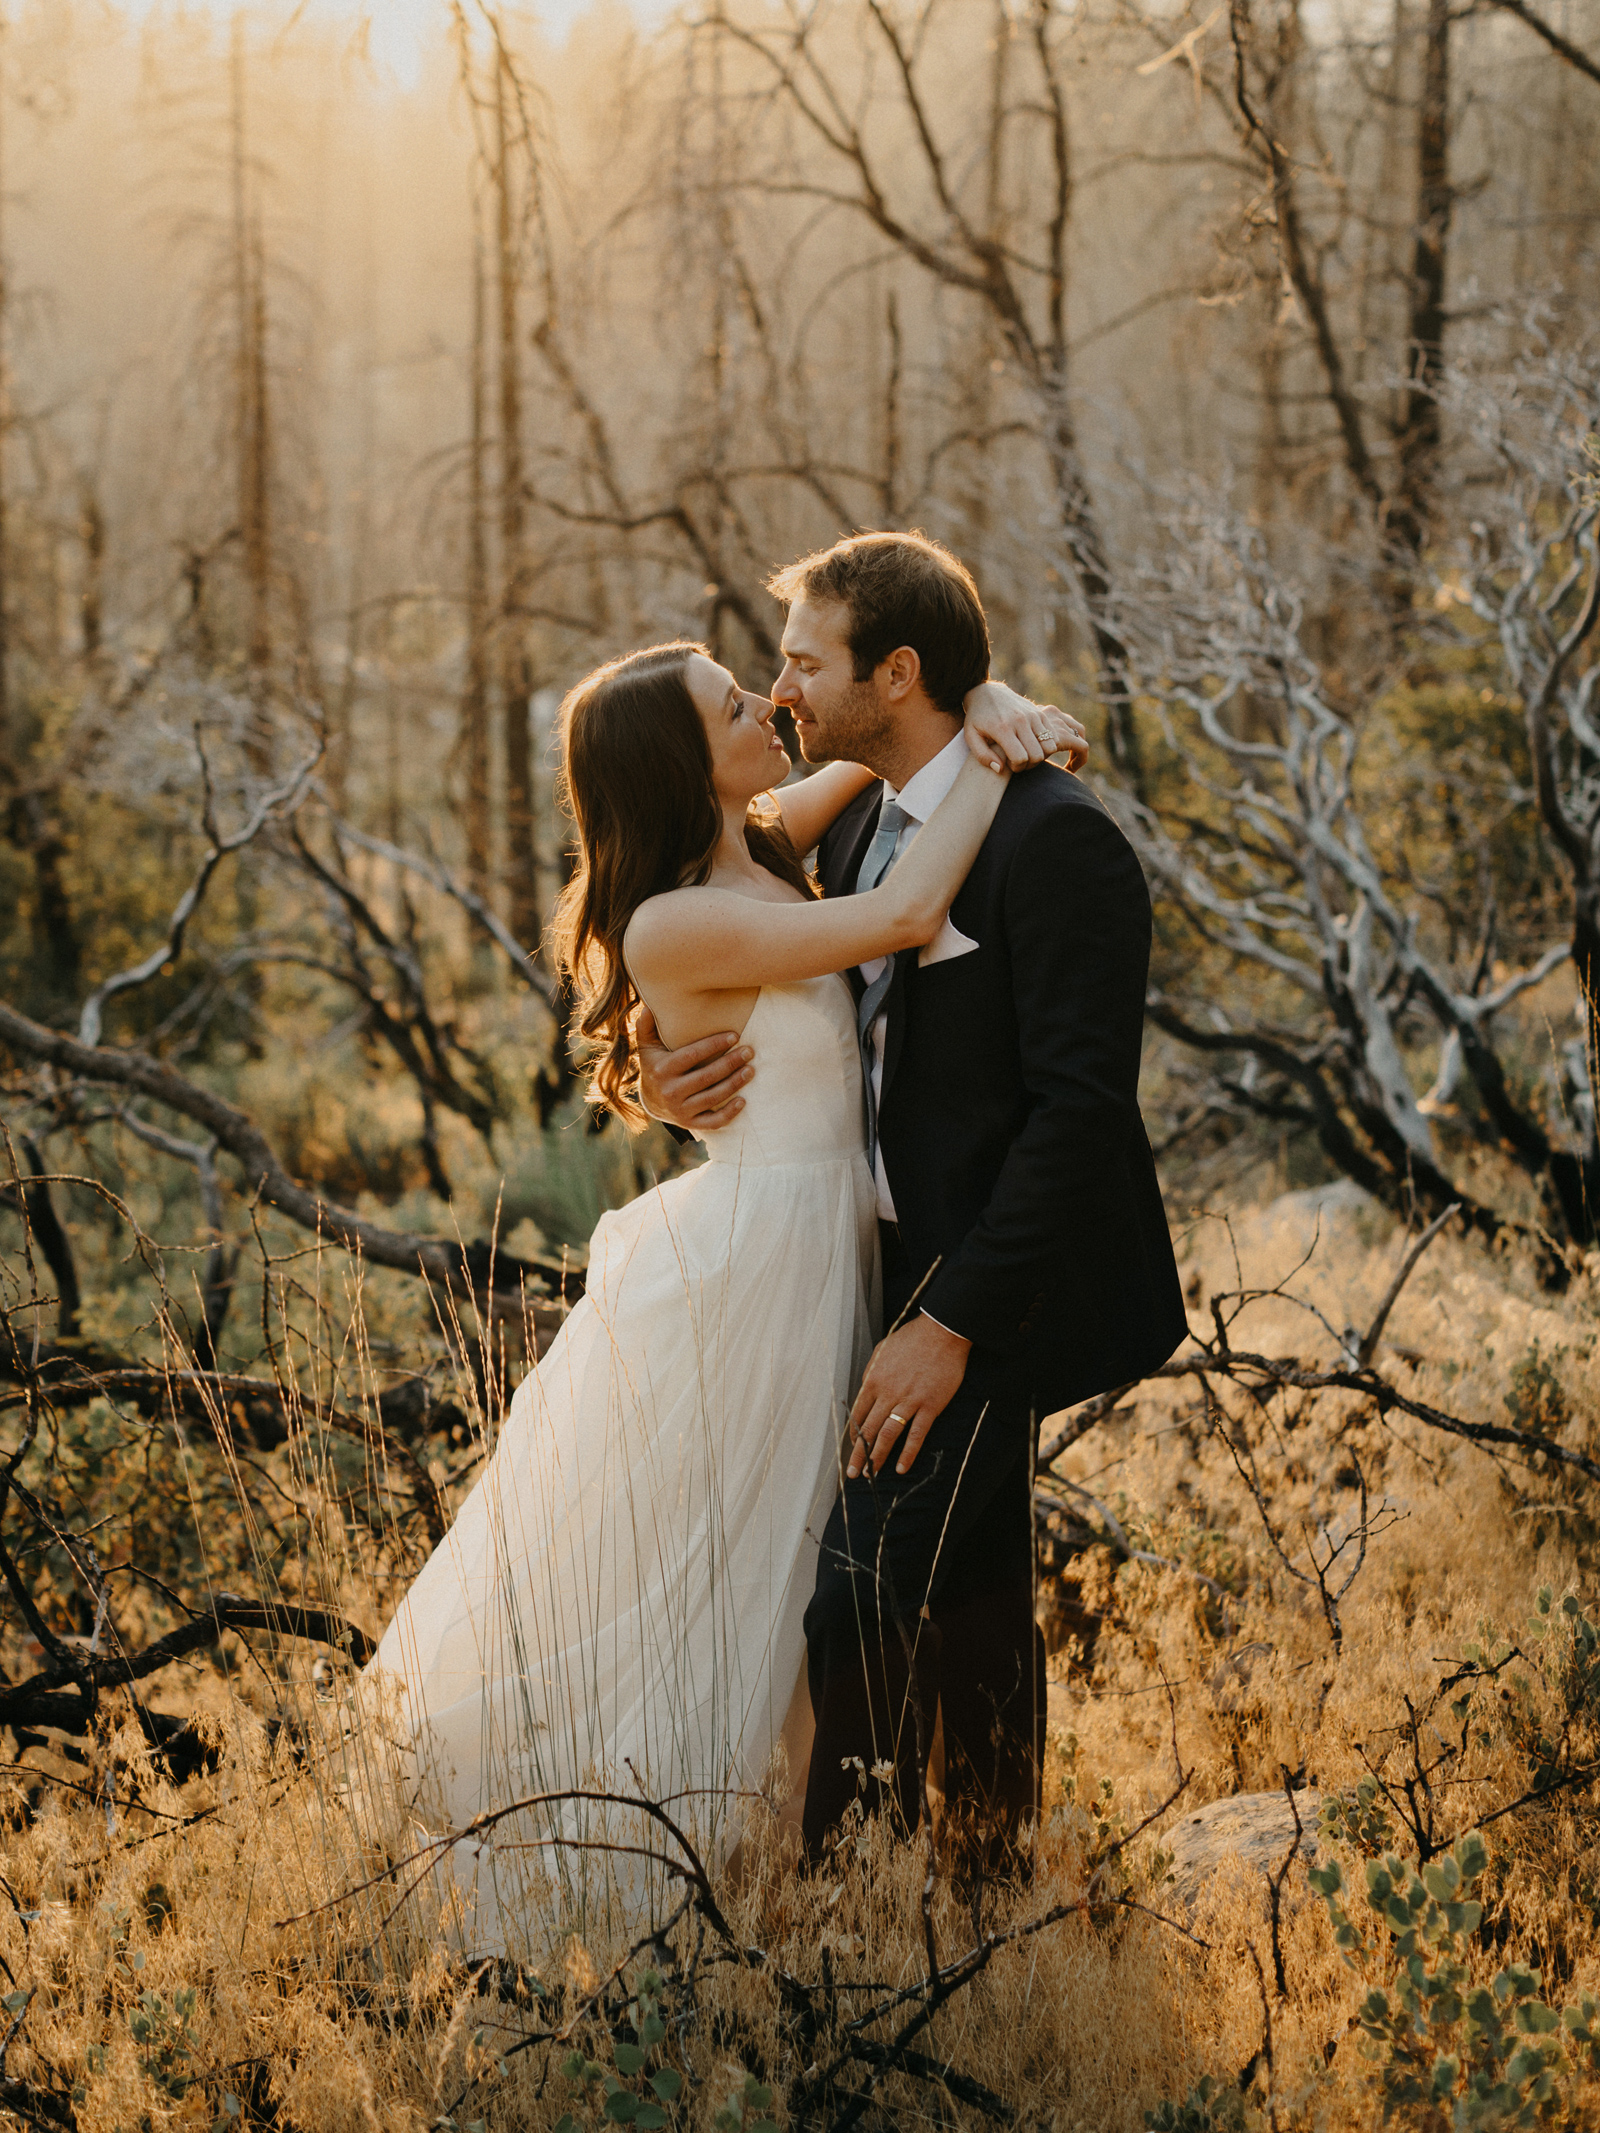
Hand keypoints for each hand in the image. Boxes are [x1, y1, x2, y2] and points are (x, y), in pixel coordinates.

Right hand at [636, 1007, 752, 1129]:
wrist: (650, 1101)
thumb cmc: (655, 1065)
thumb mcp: (647, 1045)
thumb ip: (647, 1025)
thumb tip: (650, 1004)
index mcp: (662, 1069)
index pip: (692, 1055)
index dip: (714, 1045)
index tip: (734, 1035)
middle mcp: (671, 1091)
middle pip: (706, 1077)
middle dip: (730, 1063)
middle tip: (749, 1051)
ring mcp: (680, 1110)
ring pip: (713, 1098)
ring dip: (735, 1084)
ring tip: (750, 1070)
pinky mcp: (690, 1124)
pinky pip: (712, 1122)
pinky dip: (729, 1114)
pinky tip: (743, 1101)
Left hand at [846, 1313, 972, 1477]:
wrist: (941, 1332)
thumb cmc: (911, 1338)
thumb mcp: (882, 1351)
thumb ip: (871, 1372)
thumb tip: (864, 1389)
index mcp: (874, 1381)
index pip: (859, 1415)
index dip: (855, 1434)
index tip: (853, 1447)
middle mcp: (888, 1394)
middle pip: (869, 1430)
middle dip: (860, 1454)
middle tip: (853, 1473)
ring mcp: (909, 1401)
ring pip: (888, 1435)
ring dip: (878, 1457)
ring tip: (871, 1475)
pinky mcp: (929, 1406)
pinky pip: (916, 1434)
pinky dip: (908, 1453)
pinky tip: (902, 1468)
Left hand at [963, 679, 1088, 774]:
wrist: (987, 693)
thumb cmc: (977, 719)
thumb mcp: (971, 737)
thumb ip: (983, 756)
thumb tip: (1000, 769)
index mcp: (1002, 728)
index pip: (1020, 758)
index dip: (1016, 768)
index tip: (1008, 764)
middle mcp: (1020, 721)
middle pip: (1037, 755)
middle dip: (1029, 765)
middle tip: (1018, 761)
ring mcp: (1032, 716)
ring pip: (1049, 747)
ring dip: (1040, 756)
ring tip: (1027, 754)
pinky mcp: (1040, 713)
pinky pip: (1053, 736)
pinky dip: (1047, 745)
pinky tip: (1033, 745)